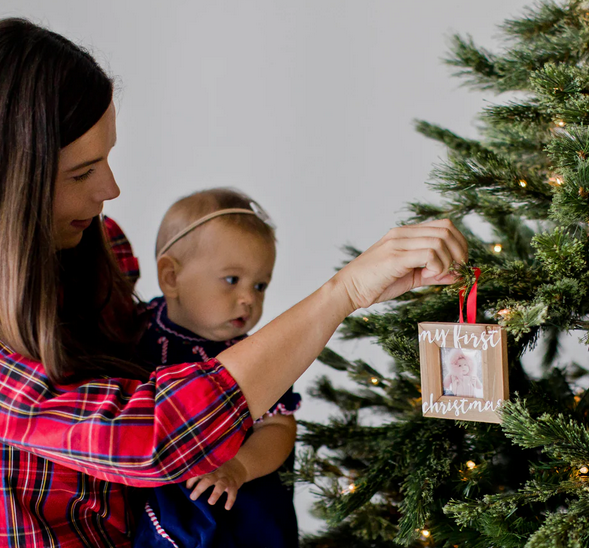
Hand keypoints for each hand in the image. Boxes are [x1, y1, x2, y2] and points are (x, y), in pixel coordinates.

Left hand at [185, 457, 247, 510]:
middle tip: (193, 498)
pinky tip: (227, 507)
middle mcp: (218, 472)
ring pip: (221, 485)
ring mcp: (226, 478)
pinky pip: (233, 492)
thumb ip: (199, 476)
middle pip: (209, 479)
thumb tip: (187, 486)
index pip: (199, 472)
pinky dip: (231, 499)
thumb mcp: (210, 470)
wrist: (239, 466)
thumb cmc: (219, 471)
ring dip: (216, 493)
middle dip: (200, 488)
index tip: (187, 488)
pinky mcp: (234, 484)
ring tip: (211, 502)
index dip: (193, 479)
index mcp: (210, 468)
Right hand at [333, 219, 467, 309]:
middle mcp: (402, 233)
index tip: (460, 264)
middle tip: (456, 270)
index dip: (460, 243)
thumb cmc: (376, 283)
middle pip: (446, 229)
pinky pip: (429, 254)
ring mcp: (398, 243)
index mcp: (405, 234)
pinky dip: (437, 267)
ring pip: (440, 241)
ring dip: (447, 261)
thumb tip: (458, 275)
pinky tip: (429, 276)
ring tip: (436, 276)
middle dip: (459, 251)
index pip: (444, 225)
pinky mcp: (395, 257)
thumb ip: (433, 274)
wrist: (348, 289)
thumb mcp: (411, 277)